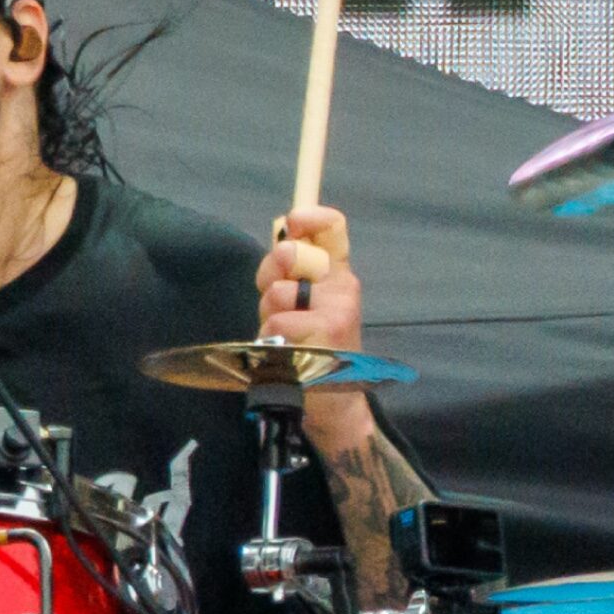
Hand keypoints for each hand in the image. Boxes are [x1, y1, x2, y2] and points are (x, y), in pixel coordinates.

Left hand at [255, 205, 360, 352]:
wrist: (330, 398)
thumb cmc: (308, 345)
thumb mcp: (298, 303)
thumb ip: (286, 273)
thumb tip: (281, 241)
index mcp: (338, 273)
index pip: (333, 227)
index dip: (309, 215)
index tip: (291, 222)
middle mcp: (344, 285)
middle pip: (292, 252)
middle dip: (269, 274)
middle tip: (276, 302)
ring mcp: (339, 308)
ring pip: (278, 292)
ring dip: (268, 314)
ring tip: (284, 336)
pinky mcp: (328, 331)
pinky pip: (278, 322)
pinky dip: (271, 339)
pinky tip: (286, 352)